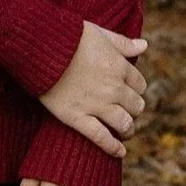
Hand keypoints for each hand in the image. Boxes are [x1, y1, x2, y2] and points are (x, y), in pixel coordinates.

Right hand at [39, 18, 148, 157]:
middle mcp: (113, 87)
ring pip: (123, 123)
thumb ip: (122, 43)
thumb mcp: (99, 33)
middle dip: (134, 109)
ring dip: (128, 129)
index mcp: (119, 66)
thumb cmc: (68, 36)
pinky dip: (112, 147)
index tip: (130, 93)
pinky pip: (101, 137)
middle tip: (128, 112)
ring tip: (126, 131)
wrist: (40, 47)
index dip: (136, 90)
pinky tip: (120, 152)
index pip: (140, 85)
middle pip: (135, 105)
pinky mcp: (77, 117)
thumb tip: (145, 45)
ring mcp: (96, 104)